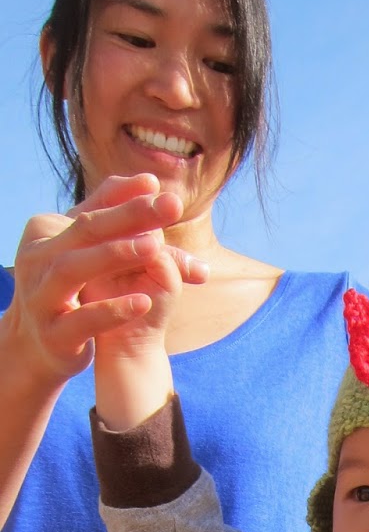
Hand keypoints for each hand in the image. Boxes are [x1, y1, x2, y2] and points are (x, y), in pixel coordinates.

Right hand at [4, 174, 206, 387]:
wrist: (37, 348)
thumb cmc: (70, 290)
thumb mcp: (87, 252)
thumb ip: (119, 220)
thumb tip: (154, 184)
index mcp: (45, 233)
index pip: (90, 211)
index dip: (125, 199)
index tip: (159, 187)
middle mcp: (37, 260)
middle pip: (84, 232)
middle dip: (127, 217)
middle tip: (168, 206)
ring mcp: (40, 297)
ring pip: (73, 270)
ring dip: (114, 256)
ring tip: (153, 248)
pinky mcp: (53, 334)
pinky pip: (82, 320)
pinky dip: (112, 310)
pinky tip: (144, 303)